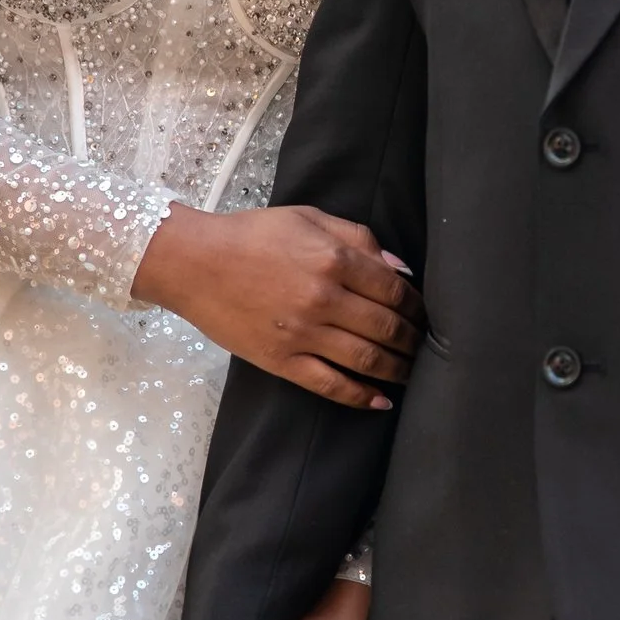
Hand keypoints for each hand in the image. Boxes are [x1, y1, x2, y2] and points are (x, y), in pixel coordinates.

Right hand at [133, 205, 418, 407]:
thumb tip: (400, 268)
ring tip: (413, 374)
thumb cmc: (250, 235)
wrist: (193, 262)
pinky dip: (360, 397)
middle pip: (386, 327)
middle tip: (426, 346)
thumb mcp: (308, 218)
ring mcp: (303, 334)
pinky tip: (381, 401)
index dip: (417, 305)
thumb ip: (358, 238)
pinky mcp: (282, 360)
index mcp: (333, 259)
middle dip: (414, 340)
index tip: (425, 313)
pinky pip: (330, 385)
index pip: (393, 289)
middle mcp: (324, 298)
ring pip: (367, 360)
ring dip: (398, 370)